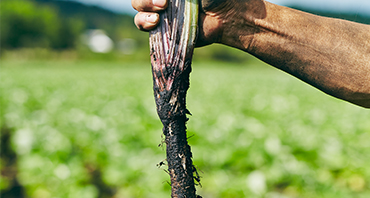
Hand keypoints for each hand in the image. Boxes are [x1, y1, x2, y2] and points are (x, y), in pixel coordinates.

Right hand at [131, 0, 264, 45]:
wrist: (227, 16)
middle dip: (145, 0)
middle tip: (164, 3)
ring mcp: (162, 11)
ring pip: (138, 8)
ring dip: (143, 9)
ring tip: (157, 17)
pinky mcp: (164, 29)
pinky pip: (144, 26)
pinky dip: (144, 23)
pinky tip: (155, 22)